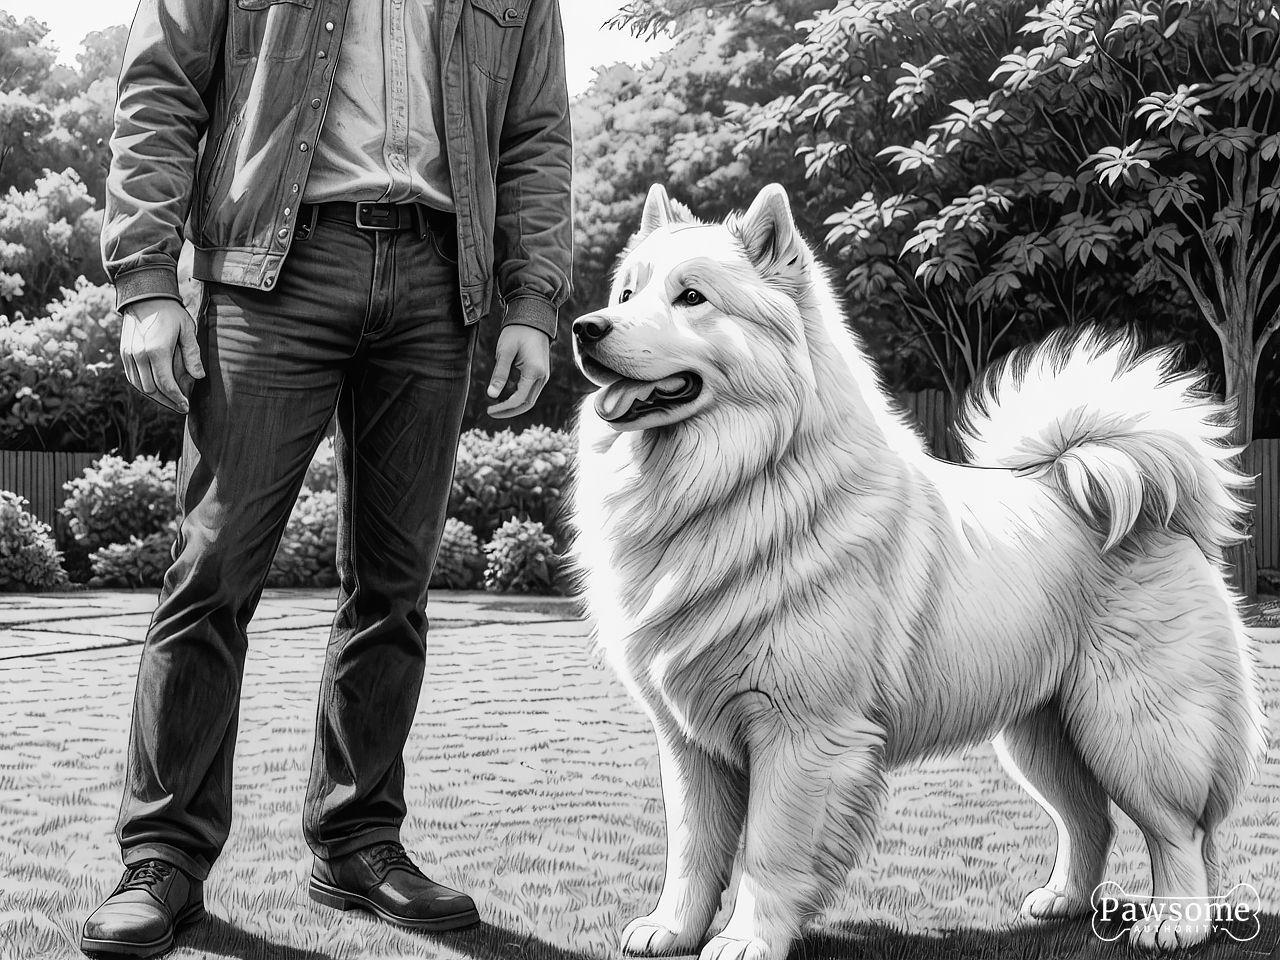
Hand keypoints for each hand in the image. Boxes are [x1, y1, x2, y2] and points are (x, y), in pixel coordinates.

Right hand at [120, 297, 205, 413]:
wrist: (145, 296)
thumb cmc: (170, 313)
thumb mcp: (188, 330)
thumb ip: (192, 354)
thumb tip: (199, 377)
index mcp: (156, 350)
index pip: (166, 384)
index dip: (177, 399)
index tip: (186, 406)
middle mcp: (139, 355)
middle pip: (151, 390)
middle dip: (167, 401)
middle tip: (181, 406)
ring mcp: (128, 354)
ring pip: (139, 386)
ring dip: (155, 397)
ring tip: (170, 401)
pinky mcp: (124, 353)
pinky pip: (132, 378)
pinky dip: (143, 387)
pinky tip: (156, 390)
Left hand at [486, 324, 549, 417]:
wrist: (533, 316)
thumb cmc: (517, 331)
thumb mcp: (505, 352)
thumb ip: (499, 374)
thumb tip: (491, 395)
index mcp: (534, 372)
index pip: (519, 399)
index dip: (504, 408)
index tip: (489, 410)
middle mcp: (542, 376)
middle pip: (526, 403)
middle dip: (509, 411)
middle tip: (491, 412)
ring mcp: (543, 375)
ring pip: (529, 399)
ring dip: (514, 405)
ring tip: (496, 406)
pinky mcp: (540, 372)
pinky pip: (530, 390)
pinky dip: (518, 397)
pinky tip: (505, 395)